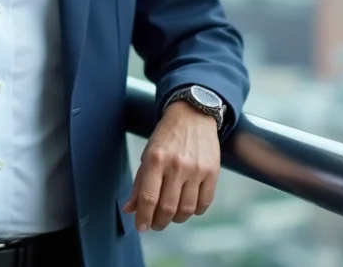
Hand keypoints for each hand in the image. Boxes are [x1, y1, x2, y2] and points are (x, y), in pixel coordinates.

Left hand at [123, 101, 220, 231]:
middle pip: (167, 208)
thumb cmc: (166, 137)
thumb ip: (139, 183)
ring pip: (186, 209)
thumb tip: (129, 209)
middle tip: (155, 224)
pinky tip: (187, 206)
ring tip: (170, 216)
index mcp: (155, 159)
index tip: (141, 227)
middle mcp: (176, 165)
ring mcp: (196, 169)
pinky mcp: (213, 172)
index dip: (143, 217)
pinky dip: (194, 211)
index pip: (148, 197)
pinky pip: (204, 203)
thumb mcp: (147, 155)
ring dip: (176, 219)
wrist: (193, 116)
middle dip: (159, 222)